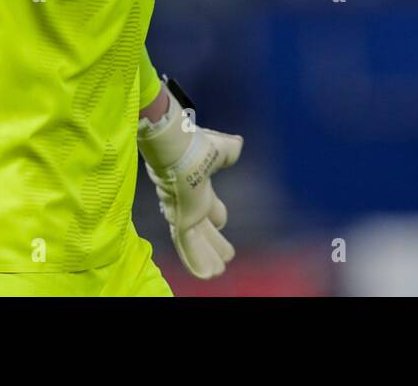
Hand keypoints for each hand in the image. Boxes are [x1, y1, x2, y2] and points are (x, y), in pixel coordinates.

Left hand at [138, 92, 242, 278]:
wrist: (179, 145)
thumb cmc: (197, 143)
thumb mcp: (221, 148)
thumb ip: (230, 149)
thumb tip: (238, 145)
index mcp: (198, 184)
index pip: (208, 205)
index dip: (216, 213)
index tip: (221, 222)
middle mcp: (190, 201)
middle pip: (204, 227)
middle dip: (214, 240)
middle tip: (226, 254)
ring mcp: (184, 213)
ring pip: (197, 240)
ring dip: (208, 255)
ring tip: (219, 271)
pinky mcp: (182, 220)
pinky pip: (189, 245)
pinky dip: (197, 260)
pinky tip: (208, 274)